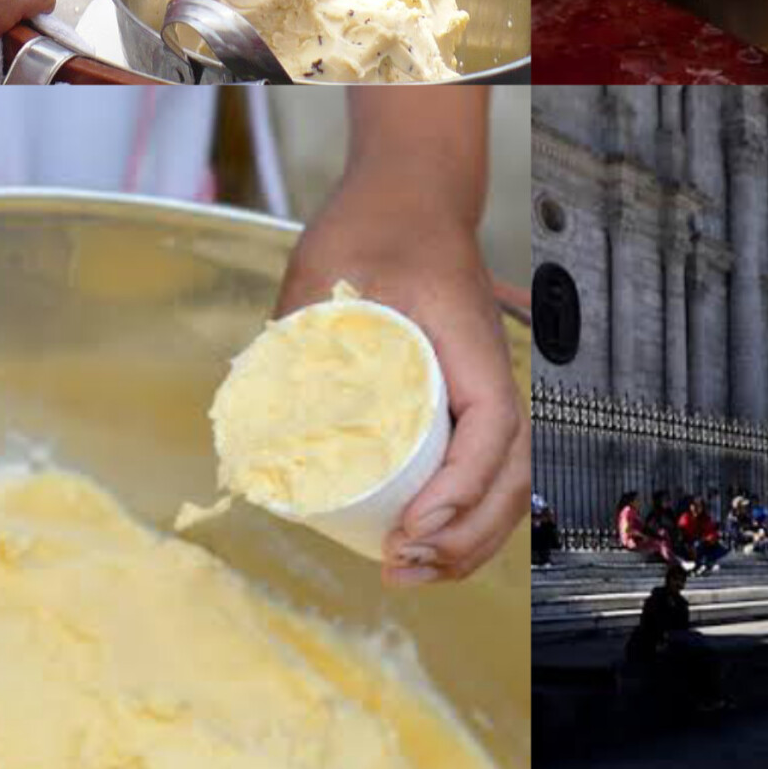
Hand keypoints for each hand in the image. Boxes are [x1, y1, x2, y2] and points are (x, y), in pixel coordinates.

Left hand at [276, 170, 528, 586]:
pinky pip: (487, 472)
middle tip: (402, 566)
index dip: (461, 487)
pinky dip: (467, 520)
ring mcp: (484, 390)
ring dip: (470, 540)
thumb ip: (292, 324)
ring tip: (411, 572)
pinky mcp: (467, 403)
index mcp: (469, 339)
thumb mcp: (324, 266)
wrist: (409, 196)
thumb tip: (255, 404)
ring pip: (506, 483)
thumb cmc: (375, 223)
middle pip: (512, 474)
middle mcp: (490, 371)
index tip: (413, 525)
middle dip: (466, 537)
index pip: (492, 425)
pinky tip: (427, 547)